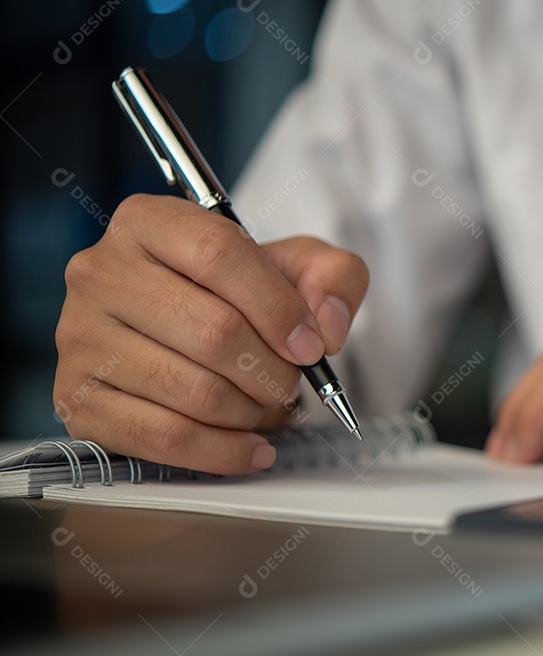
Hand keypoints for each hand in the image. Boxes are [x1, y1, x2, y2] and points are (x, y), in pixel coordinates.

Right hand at [54, 194, 368, 474]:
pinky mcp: (77, 397)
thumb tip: (327, 326)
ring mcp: (81, 336)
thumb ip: (333, 276)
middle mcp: (100, 272)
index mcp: (148, 222)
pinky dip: (221, 452)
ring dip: (249, 411)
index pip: (218, 254)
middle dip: (270, 370)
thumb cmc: (239, 293)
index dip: (277, 307)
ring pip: (192, 390)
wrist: (185, 333)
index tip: (310, 345)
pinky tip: (251, 449)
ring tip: (263, 406)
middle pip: (212, 330)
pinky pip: (162, 437)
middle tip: (289, 383)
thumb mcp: (297, 265)